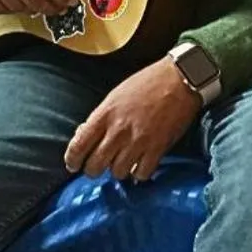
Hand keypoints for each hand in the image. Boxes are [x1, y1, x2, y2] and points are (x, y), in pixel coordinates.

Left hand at [64, 59, 201, 183]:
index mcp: (105, 114)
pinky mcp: (157, 148)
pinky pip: (141, 173)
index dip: (72, 160)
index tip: (73, 165)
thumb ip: (100, 117)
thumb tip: (85, 134)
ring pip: (117, 173)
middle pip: (95, 166)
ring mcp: (138, 141)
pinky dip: (139, 172)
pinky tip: (140, 163)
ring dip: (118, 170)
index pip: (78, 146)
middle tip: (99, 166)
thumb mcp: (116, 95)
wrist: (180, 78)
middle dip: (93, 170)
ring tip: (123, 161)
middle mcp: (118, 130)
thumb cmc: (148, 82)